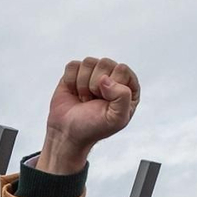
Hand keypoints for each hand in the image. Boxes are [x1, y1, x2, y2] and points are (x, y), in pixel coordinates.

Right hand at [38, 57, 139, 174]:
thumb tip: (105, 79)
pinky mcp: (75, 73)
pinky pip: (73, 66)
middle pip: (105, 63)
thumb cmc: (94, 128)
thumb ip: (123, 97)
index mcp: (128, 86)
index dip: (111, 86)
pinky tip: (75, 93)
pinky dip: (70, 81)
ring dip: (82, 85)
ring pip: (88, 62)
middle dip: (95, 85)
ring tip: (85, 99)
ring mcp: (93, 73)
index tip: (104, 102)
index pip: (122, 69)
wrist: (69, 134)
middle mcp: (112, 77)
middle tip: (93, 101)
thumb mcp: (117, 119)